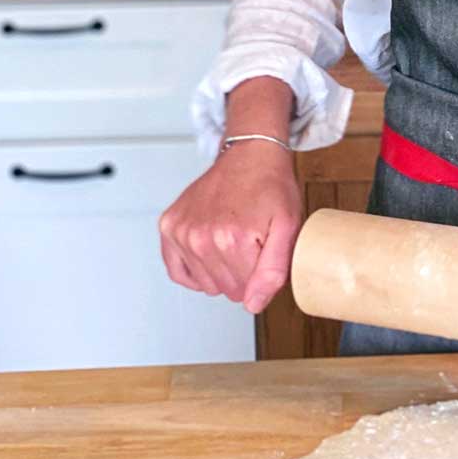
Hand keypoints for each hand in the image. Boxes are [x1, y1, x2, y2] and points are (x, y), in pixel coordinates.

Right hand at [159, 141, 304, 314]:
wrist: (250, 154)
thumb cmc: (271, 186)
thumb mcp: (288, 227)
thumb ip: (274, 271)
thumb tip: (252, 304)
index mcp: (233, 239)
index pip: (247, 291)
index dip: (260, 274)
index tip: (264, 248)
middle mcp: (202, 237)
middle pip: (226, 288)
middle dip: (242, 272)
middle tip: (251, 242)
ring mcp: (182, 232)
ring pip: (205, 283)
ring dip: (220, 268)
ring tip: (231, 238)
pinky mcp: (169, 226)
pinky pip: (177, 272)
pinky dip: (194, 269)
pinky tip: (210, 253)